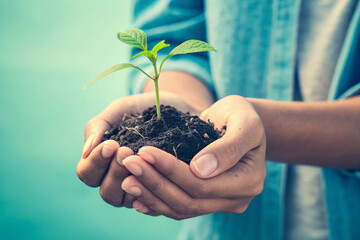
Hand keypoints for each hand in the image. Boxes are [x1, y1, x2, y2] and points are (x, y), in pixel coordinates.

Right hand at [76, 92, 200, 206]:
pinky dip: (152, 190)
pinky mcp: (159, 192)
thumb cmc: (143, 110)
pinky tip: (158, 175)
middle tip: (126, 151)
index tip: (112, 144)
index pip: (87, 173)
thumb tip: (85, 151)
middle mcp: (118, 180)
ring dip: (131, 181)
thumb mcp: (119, 110)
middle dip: (115, 172)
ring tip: (141, 159)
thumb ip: (99, 126)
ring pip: (126, 200)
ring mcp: (138, 189)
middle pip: (106, 192)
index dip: (95, 162)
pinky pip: (152, 202)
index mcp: (102, 163)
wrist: (177, 109)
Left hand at [120, 95, 265, 218]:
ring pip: (181, 208)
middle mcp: (235, 199)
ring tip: (125, 179)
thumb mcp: (244, 123)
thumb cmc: (243, 116)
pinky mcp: (205, 200)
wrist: (239, 122)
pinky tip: (136, 195)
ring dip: (151, 194)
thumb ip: (228, 147)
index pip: (202, 184)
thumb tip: (200, 170)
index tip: (145, 151)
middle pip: (188, 200)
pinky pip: (179, 208)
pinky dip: (156, 203)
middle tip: (128, 163)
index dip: (171, 170)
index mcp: (248, 182)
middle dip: (155, 182)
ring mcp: (219, 203)